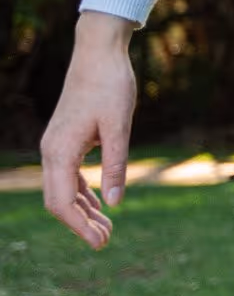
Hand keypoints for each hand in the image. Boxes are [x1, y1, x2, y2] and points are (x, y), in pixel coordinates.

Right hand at [40, 12, 137, 249]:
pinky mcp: (67, 140)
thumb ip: (115, 165)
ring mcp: (57, 146)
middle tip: (107, 241)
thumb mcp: (119, 126)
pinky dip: (83, 192)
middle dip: (81, 223)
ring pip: (64, 189)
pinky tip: (100, 202)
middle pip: (58, 201)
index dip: (78, 226)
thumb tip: (116, 204)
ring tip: (107, 228)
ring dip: (84, 210)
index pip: (61, 202)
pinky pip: (69, 176)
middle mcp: (51, 152)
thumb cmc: (110, 85)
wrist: (99, 53)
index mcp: (59, 151)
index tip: (100, 242)